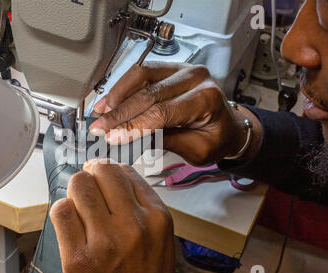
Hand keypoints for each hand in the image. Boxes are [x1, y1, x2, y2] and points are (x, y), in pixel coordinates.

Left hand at [50, 159, 174, 272]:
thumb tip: (119, 177)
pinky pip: (60, 211)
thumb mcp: (161, 242)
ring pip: (78, 185)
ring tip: (80, 206)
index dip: (110, 172)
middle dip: (92, 176)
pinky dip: (62, 211)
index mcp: (158, 219)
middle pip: (101, 171)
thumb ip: (143, 207)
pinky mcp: (77, 257)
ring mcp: (104, 241)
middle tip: (90, 188)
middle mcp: (133, 225)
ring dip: (75, 191)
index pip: (126, 172)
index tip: (102, 175)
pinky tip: (71, 223)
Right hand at [89, 62, 261, 165]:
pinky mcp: (171, 68)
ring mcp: (183, 69)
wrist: (228, 127)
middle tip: (99, 127)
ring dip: (117, 95)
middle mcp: (195, 78)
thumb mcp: (195, 150)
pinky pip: (143, 73)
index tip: (112, 137)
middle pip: (148, 93)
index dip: (133, 126)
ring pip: (141, 75)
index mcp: (206, 99)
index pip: (161, 112)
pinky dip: (123, 86)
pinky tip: (109, 100)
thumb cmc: (217, 139)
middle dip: (119, 113)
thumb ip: (163, 141)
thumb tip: (127, 138)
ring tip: (100, 112)